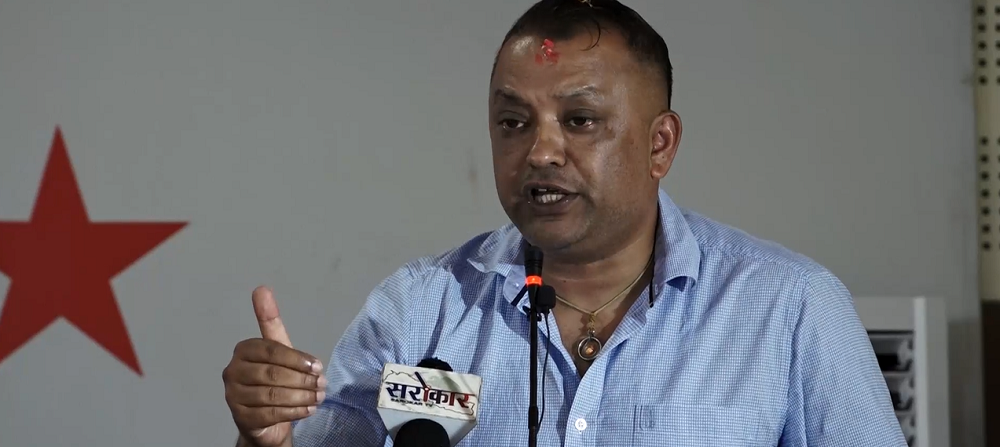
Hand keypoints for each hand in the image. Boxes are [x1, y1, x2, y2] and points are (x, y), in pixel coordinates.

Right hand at [223, 286, 326, 446]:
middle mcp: (232, 372)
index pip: (271, 350)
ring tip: (319, 397)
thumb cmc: (274, 378)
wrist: (266, 417)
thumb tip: (261, 289)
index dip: (297, 359)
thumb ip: (271, 321)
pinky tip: (308, 410)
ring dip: (301, 397)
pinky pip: (271, 414)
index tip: (318, 366)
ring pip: (272, 395)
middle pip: (272, 374)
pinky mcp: (241, 418)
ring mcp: (234, 396)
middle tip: (323, 385)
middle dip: (302, 380)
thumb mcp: (278, 349)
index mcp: (243, 350)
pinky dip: (294, 412)